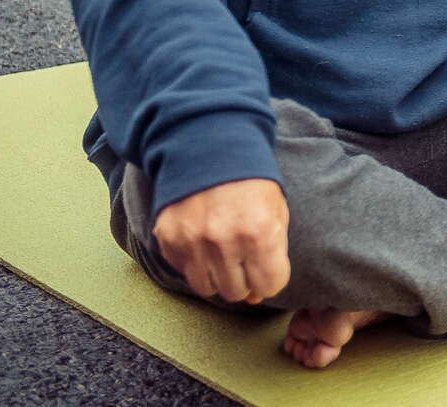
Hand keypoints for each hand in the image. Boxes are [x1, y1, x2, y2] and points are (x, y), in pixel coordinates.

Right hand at [152, 178, 289, 303]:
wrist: (211, 150)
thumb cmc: (253, 182)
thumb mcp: (277, 212)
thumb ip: (273, 255)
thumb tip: (257, 296)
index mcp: (260, 233)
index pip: (269, 285)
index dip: (271, 279)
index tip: (268, 268)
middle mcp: (224, 242)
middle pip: (237, 292)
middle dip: (245, 280)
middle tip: (244, 258)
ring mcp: (193, 243)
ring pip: (208, 288)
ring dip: (218, 276)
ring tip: (223, 252)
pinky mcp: (169, 240)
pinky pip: (184, 272)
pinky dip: (195, 264)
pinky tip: (203, 242)